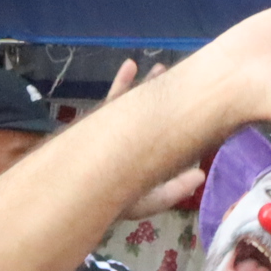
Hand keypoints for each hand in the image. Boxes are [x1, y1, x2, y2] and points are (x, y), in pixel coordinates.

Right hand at [103, 61, 209, 218]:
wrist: (69, 198)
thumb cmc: (108, 205)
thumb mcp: (144, 202)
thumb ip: (172, 190)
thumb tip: (201, 175)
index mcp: (146, 160)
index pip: (168, 139)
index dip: (183, 124)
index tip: (198, 108)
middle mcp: (132, 144)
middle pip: (152, 116)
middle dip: (165, 99)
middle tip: (183, 80)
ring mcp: (114, 132)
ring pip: (135, 104)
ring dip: (146, 87)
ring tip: (160, 69)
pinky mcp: (97, 124)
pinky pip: (112, 101)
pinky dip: (121, 83)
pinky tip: (130, 65)